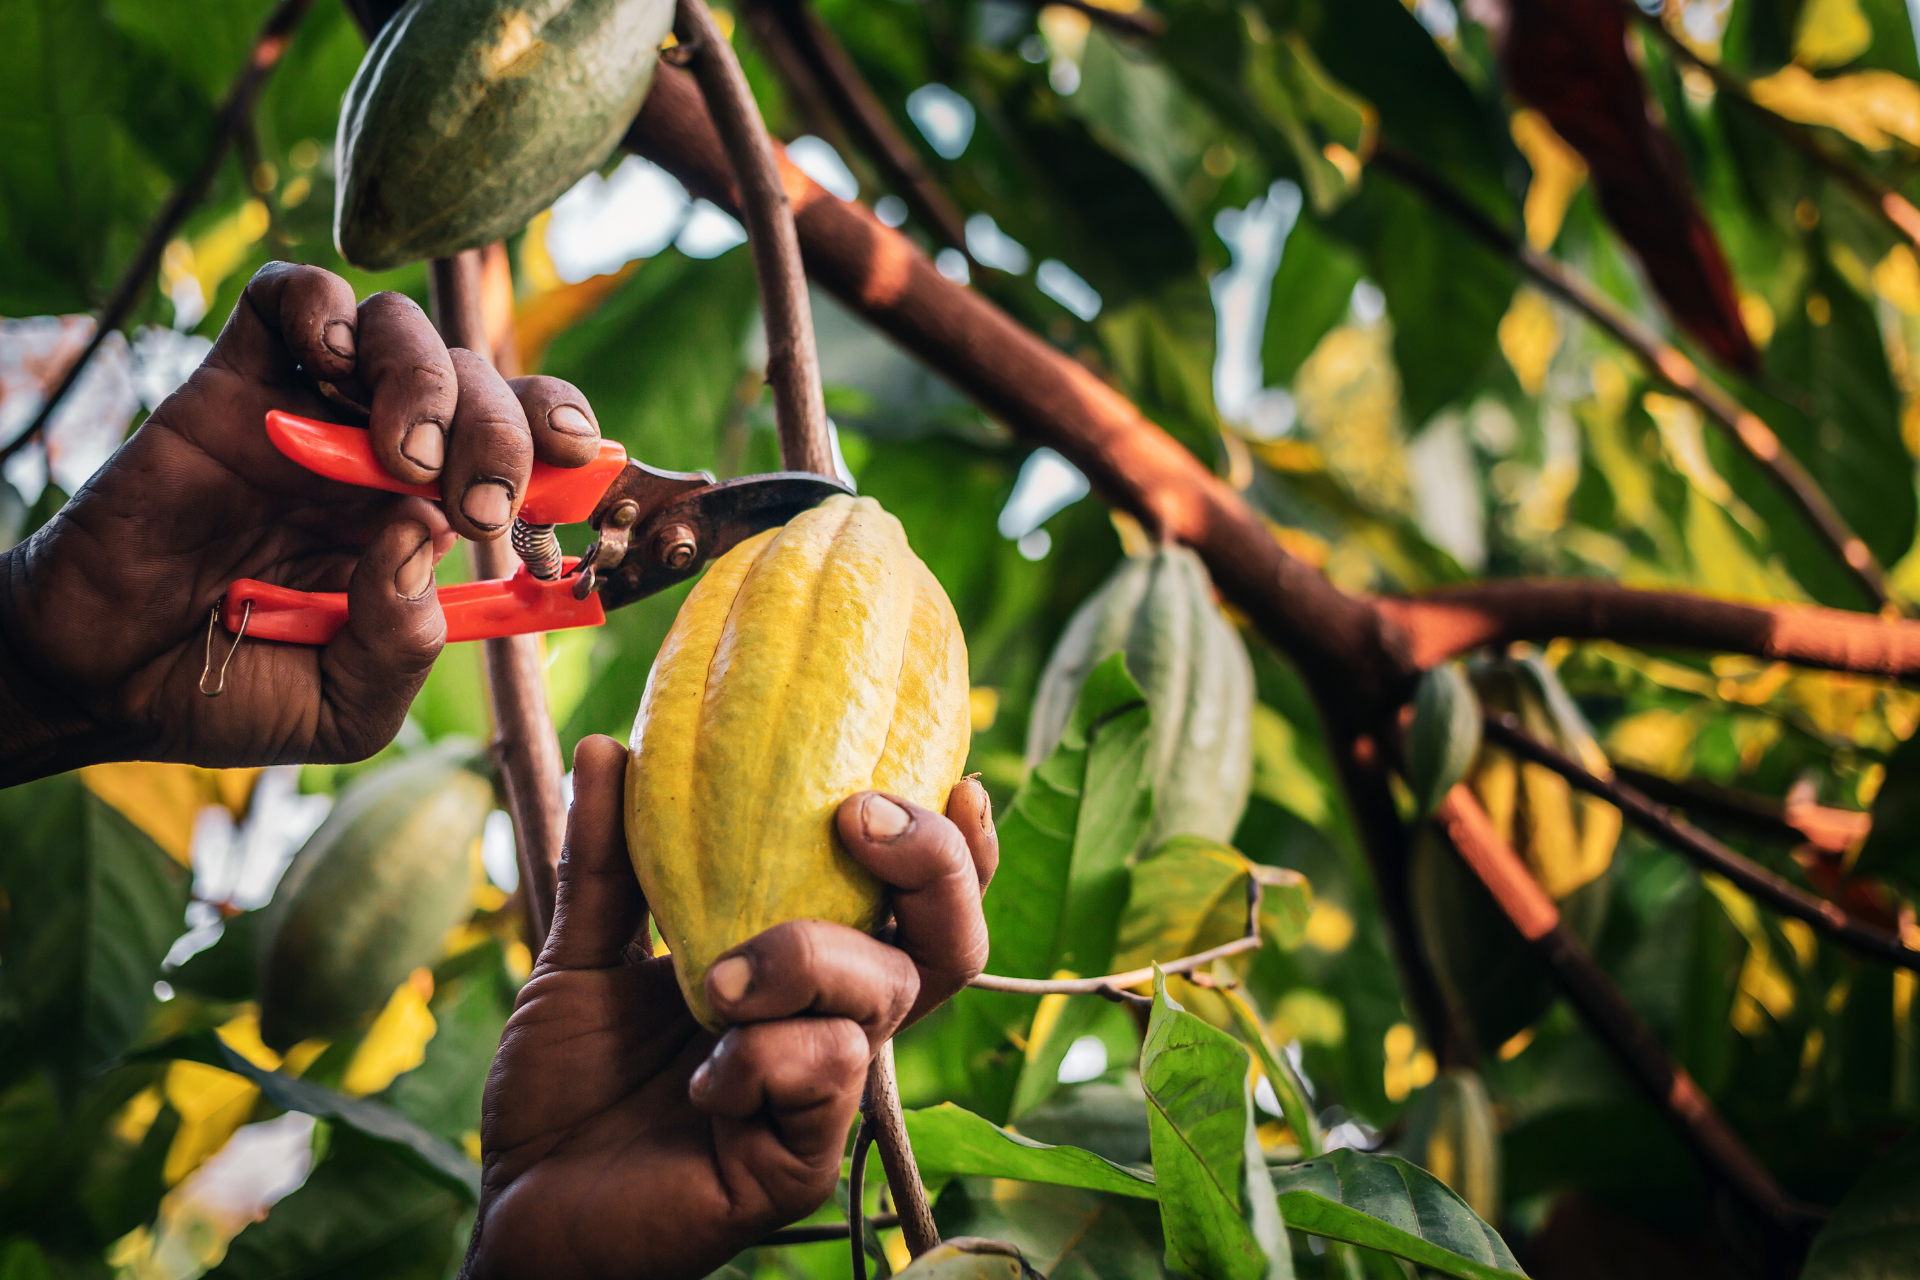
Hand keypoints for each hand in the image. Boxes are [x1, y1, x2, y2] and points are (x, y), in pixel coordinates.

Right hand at [0, 262, 602, 781]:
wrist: (103, 682)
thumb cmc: (234, 692)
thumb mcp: (348, 706)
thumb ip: (404, 643)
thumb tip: (425, 535)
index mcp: (429, 521)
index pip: (526, 451)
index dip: (567, 441)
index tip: (589, 468)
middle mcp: (383, 457)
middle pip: (481, 385)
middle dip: (505, 431)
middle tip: (479, 501)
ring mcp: (311, 415)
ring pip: (401, 330)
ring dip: (428, 379)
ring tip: (405, 456)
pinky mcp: (231, 385)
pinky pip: (291, 298)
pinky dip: (326, 309)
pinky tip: (330, 366)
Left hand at [462, 735, 996, 1279]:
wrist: (518, 1201)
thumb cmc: (566, 1087)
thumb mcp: (583, 954)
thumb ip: (607, 858)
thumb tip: (613, 746)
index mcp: (804, 971)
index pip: (913, 903)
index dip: (955, 846)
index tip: (952, 776)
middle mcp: (833, 1025)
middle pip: (950, 942)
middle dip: (930, 866)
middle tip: (856, 821)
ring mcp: (825, 1095)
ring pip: (885, 992)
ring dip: (804, 959)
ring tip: (712, 982)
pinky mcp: (803, 1158)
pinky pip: (831, 1072)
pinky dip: (763, 1054)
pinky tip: (702, 1079)